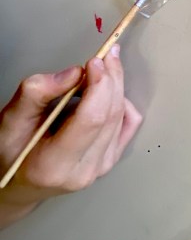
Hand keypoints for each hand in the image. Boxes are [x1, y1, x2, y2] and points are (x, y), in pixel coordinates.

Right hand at [0, 45, 141, 228]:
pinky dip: (121, 102)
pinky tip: (106, 93)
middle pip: (111, 115)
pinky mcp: (110, 160)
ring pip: (122, 116)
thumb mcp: (11, 118)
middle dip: (111, 78)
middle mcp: (83, 170)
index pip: (92, 119)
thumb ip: (38, 92)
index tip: (95, 61)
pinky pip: (129, 124)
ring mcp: (101, 168)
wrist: (19, 182)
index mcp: (54, 164)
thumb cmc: (11, 150)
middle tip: (104, 56)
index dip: (99, 84)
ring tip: (100, 70)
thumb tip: (74, 73)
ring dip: (115, 86)